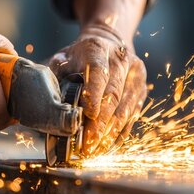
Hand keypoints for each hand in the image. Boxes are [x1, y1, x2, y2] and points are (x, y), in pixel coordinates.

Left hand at [49, 25, 146, 154]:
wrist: (108, 43)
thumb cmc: (81, 56)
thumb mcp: (64, 57)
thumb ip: (56, 76)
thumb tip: (51, 100)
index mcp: (98, 49)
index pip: (97, 72)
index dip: (94, 94)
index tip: (88, 114)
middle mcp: (121, 60)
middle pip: (113, 94)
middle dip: (100, 122)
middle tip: (88, 143)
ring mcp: (135, 75)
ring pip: (126, 108)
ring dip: (111, 132)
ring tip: (96, 150)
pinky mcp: (141, 89)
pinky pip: (132, 114)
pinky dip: (120, 132)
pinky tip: (107, 145)